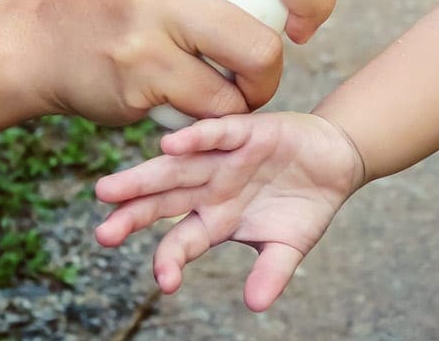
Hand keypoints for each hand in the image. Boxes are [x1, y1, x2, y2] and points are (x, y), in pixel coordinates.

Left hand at [93, 112, 365, 310]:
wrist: (335, 158)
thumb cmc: (305, 203)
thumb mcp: (290, 245)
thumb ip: (272, 272)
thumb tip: (257, 305)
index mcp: (215, 219)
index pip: (181, 241)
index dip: (170, 260)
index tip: (165, 282)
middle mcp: (210, 188)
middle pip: (163, 202)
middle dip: (132, 216)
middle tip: (102, 234)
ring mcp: (223, 160)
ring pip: (177, 168)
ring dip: (145, 178)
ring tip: (110, 191)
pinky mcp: (245, 133)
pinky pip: (216, 135)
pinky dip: (195, 138)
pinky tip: (169, 145)